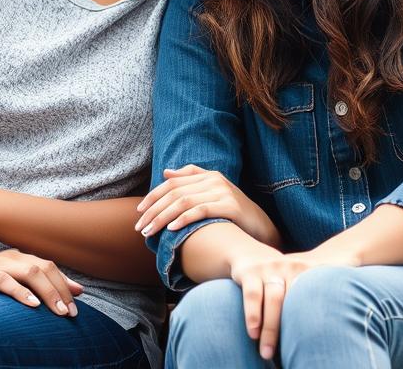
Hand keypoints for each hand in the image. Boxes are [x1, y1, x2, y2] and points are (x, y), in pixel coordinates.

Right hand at [0, 243, 84, 316]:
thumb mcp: (20, 272)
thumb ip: (48, 280)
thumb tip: (79, 291)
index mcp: (18, 259)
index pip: (46, 269)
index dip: (62, 287)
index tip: (75, 309)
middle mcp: (2, 262)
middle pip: (30, 271)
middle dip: (49, 292)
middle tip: (62, 313)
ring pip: (2, 278)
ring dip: (19, 291)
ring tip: (34, 304)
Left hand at [135, 165, 280, 246]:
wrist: (262, 227)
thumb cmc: (233, 213)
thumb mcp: (213, 194)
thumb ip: (192, 180)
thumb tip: (166, 172)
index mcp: (207, 175)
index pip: (172, 183)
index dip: (153, 196)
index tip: (139, 211)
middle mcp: (214, 180)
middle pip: (175, 193)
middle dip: (154, 210)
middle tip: (140, 227)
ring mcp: (223, 192)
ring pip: (184, 202)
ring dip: (163, 218)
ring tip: (150, 232)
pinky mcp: (230, 206)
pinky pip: (201, 210)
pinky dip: (184, 219)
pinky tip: (172, 229)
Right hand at [230, 246, 351, 360]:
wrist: (251, 254)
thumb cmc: (282, 278)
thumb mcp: (300, 279)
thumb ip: (318, 294)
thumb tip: (343, 323)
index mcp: (309, 270)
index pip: (319, 295)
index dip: (323, 317)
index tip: (326, 340)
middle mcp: (291, 267)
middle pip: (296, 301)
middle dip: (295, 330)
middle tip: (294, 357)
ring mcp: (270, 268)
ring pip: (274, 299)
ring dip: (271, 328)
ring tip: (266, 353)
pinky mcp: (250, 272)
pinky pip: (253, 294)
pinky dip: (253, 314)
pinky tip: (253, 333)